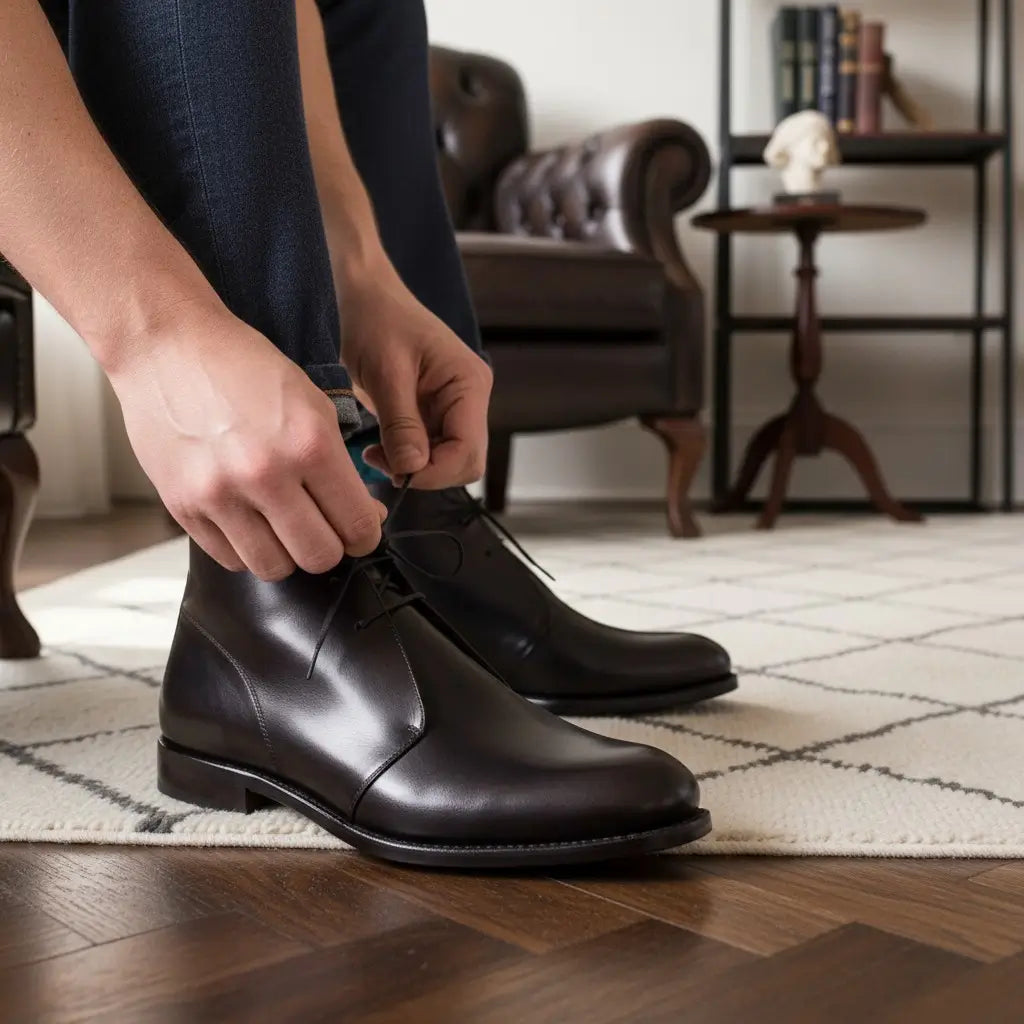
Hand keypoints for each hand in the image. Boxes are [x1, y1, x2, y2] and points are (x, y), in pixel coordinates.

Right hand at [107, 303, 385, 579]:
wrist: (166, 345)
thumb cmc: (245, 369)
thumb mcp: (313, 404)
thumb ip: (340, 466)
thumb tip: (365, 518)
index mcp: (310, 445)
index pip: (358, 526)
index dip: (366, 534)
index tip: (360, 528)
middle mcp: (265, 475)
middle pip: (319, 557)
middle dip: (330, 547)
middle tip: (323, 528)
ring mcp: (219, 495)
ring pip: (274, 567)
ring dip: (287, 553)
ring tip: (283, 526)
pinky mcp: (182, 506)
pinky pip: (229, 558)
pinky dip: (246, 548)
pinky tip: (249, 520)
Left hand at [340, 268, 492, 488]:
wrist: (363, 296)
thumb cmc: (376, 320)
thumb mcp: (386, 373)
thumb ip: (402, 424)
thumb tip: (411, 470)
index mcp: (469, 384)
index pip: (467, 450)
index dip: (435, 472)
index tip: (397, 475)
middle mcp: (469, 398)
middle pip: (464, 461)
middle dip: (426, 472)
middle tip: (382, 463)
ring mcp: (453, 407)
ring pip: (446, 460)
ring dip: (414, 467)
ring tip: (376, 453)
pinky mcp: (433, 413)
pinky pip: (430, 450)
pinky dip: (406, 458)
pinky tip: (380, 447)